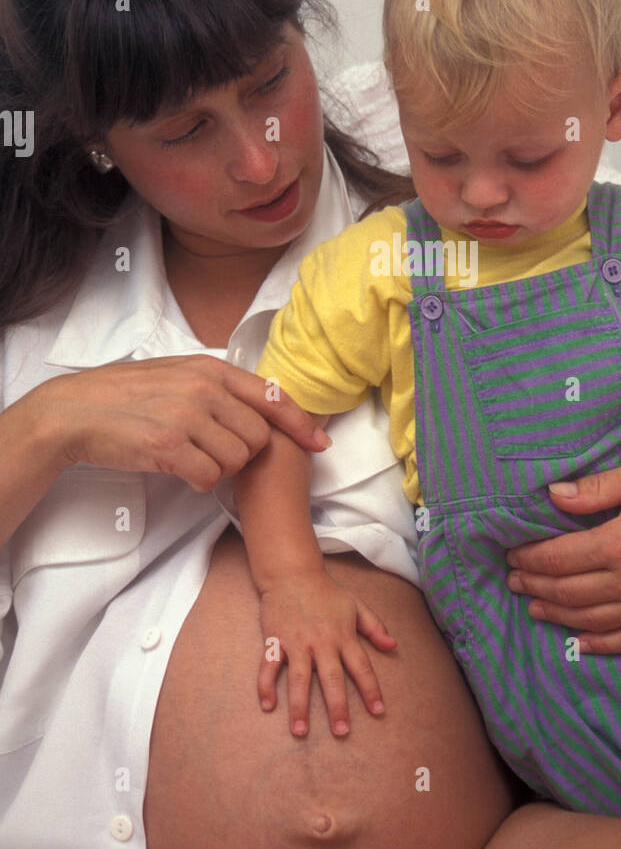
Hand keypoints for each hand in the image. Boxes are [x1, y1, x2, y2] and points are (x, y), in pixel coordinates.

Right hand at [36, 354, 329, 489]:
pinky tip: (178, 469)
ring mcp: (187, 415)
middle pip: (259, 438)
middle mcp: (204, 388)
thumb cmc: (125, 396)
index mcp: (210, 368)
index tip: (319, 444)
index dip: (300, 424)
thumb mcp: (177, 375)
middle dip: (243, 454)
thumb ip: (216, 387)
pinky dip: (198, 480)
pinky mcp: (169, 444)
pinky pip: (209, 477)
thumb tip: (258, 406)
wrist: (75, 412)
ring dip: (219, 468)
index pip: (273, 396)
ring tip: (190, 457)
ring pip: (237, 460)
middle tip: (212, 452)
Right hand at [258, 567, 395, 734]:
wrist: (292, 573)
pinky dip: (265, 686)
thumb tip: (392, 646)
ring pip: (298, 679)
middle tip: (341, 731)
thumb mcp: (356, 605)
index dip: (370, 689)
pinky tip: (268, 705)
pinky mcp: (275, 640)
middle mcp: (321, 642)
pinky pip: (268, 666)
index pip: (361, 666)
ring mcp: (296, 642)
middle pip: (331, 678)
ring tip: (300, 731)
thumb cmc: (326, 592)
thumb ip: (375, 626)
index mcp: (343, 635)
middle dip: (337, 706)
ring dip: (300, 706)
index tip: (378, 710)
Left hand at [506, 459, 620, 653]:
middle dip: (534, 586)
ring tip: (534, 607)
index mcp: (620, 543)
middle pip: (568, 592)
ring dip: (557, 616)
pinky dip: (600, 645)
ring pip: (591, 620)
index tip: (512, 554)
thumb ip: (596, 488)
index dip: (529, 558)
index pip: (558, 559)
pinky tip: (580, 643)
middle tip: (513, 581)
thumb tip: (552, 495)